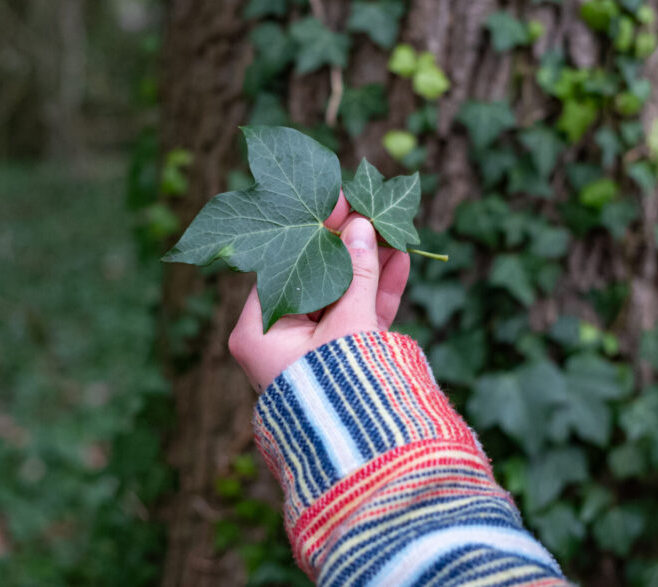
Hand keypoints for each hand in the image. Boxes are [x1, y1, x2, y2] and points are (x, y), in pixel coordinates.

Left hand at [228, 192, 410, 391]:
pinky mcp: (341, 361)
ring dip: (367, 265)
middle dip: (345, 246)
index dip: (311, 230)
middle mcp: (278, 339)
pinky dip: (377, 293)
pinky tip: (400, 261)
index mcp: (258, 331)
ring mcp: (311, 350)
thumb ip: (356, 273)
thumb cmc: (340, 389)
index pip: (281, 264)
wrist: (365, 458)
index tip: (335, 200)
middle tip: (366, 210)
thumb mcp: (349, 325)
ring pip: (340, 296)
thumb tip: (359, 225)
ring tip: (391, 230)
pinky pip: (357, 318)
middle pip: (313, 277)